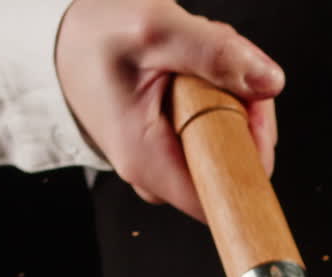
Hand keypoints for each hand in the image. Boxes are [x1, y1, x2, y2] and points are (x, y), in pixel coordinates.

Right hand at [54, 0, 283, 221]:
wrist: (61, 38)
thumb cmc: (93, 37)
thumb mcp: (156, 30)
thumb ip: (216, 54)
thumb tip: (270, 83)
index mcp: (150, 161)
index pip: (229, 192)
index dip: (254, 149)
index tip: (248, 106)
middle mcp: (157, 175)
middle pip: (237, 160)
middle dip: (240, 103)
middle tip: (209, 62)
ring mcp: (165, 164)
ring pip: (231, 139)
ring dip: (228, 92)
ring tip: (190, 59)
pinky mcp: (172, 149)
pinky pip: (216, 128)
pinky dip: (215, 92)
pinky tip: (189, 67)